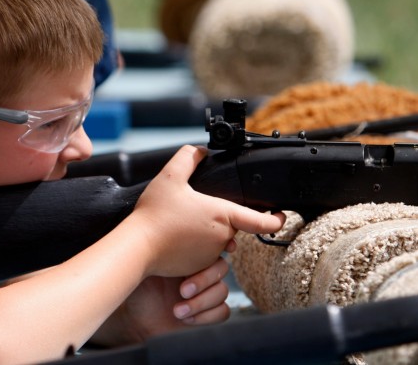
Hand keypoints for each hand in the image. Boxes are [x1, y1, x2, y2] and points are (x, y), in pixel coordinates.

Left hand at [93, 258, 230, 344]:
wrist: (134, 317)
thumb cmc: (137, 288)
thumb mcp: (145, 265)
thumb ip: (160, 250)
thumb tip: (170, 235)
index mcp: (187, 252)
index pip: (211, 245)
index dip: (215, 249)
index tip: (209, 257)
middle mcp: (199, 269)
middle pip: (221, 268)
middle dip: (203, 281)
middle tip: (182, 291)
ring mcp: (204, 291)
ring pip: (222, 291)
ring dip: (201, 302)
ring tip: (177, 310)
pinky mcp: (207, 312)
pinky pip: (223, 311)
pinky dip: (207, 316)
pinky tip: (186, 318)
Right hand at [131, 145, 284, 277]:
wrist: (137, 247)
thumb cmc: (154, 215)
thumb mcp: (170, 177)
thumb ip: (187, 158)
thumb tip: (200, 151)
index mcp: (222, 215)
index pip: (262, 222)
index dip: (276, 219)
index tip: (280, 215)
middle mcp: (222, 238)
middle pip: (233, 225)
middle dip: (223, 217)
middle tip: (197, 208)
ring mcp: (210, 255)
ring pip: (218, 240)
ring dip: (208, 232)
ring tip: (182, 222)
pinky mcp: (197, 267)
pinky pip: (204, 254)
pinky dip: (196, 246)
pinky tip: (177, 237)